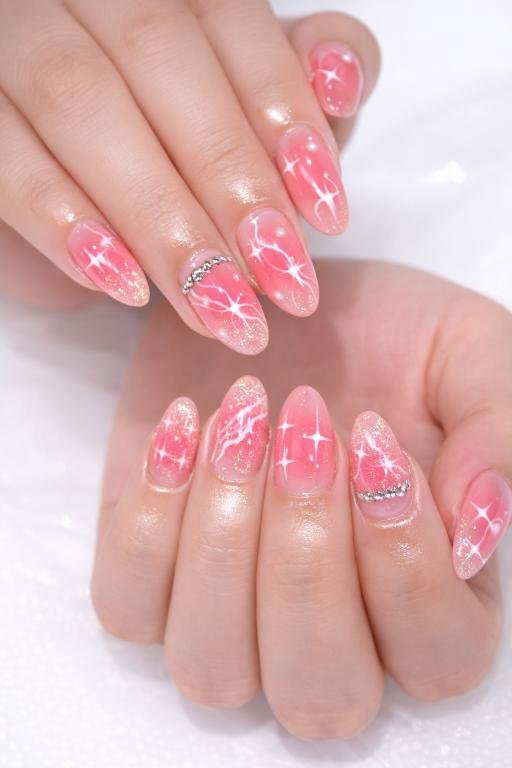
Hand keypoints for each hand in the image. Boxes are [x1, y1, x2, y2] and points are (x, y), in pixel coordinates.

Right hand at [0, 2, 378, 351]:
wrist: (63, 195)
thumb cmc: (167, 147)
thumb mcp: (244, 119)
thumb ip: (295, 84)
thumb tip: (343, 77)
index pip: (229, 19)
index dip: (283, 113)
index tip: (327, 216)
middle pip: (158, 53)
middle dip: (228, 178)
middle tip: (279, 283)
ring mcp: (13, 40)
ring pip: (79, 98)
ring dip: (158, 214)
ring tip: (214, 306)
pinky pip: (1, 152)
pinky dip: (61, 218)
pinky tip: (122, 283)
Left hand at [92, 259, 511, 738]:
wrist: (278, 297)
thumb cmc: (386, 336)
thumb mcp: (467, 355)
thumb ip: (495, 434)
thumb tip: (476, 534)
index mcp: (430, 598)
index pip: (436, 653)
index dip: (405, 559)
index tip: (371, 436)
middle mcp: (331, 633)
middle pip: (319, 688)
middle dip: (307, 556)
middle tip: (301, 425)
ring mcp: (232, 612)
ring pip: (215, 665)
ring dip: (225, 540)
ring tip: (238, 422)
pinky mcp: (152, 571)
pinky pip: (130, 606)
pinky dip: (149, 523)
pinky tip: (181, 427)